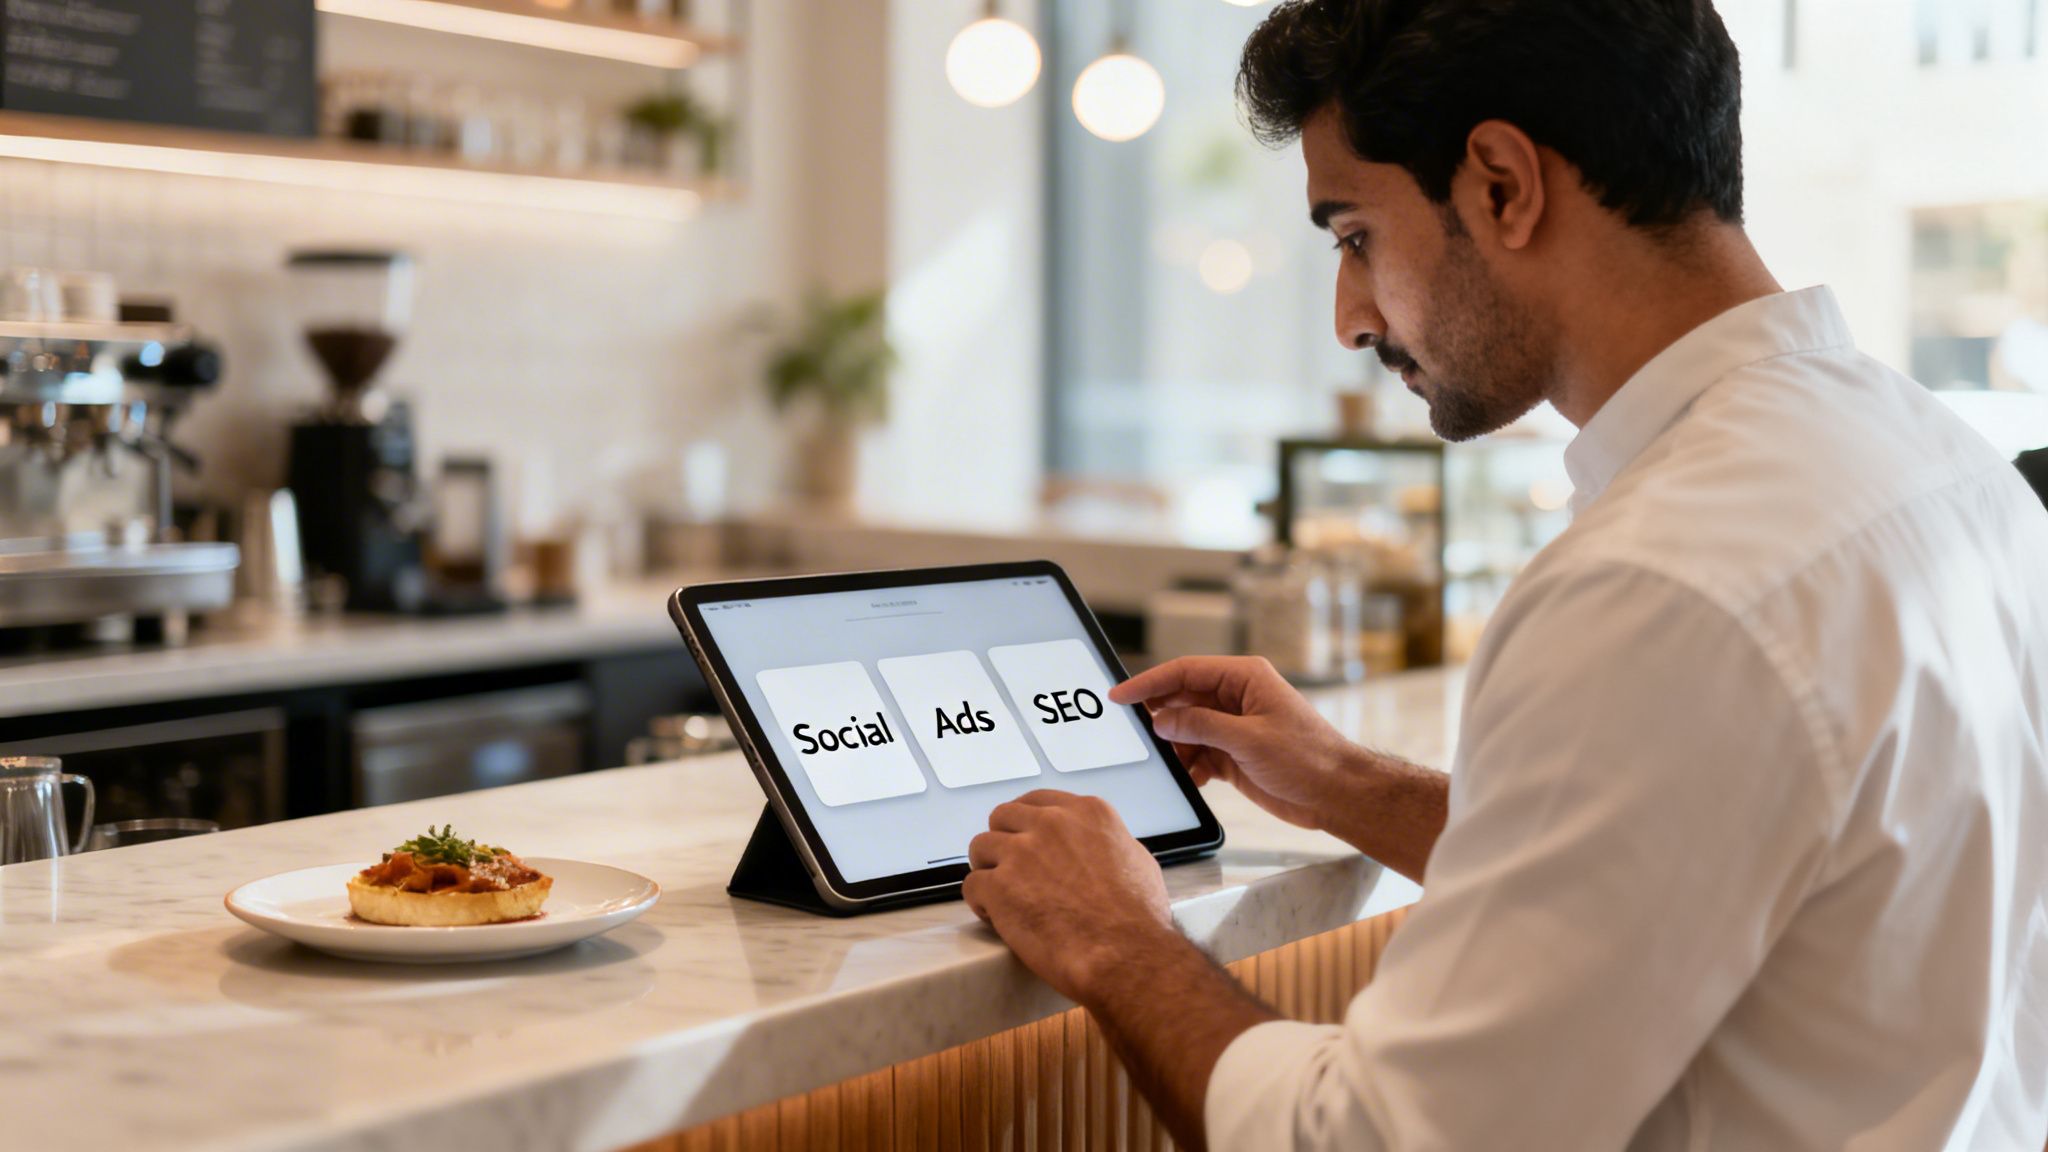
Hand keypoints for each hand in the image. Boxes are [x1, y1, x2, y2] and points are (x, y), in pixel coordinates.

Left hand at [964, 791, 1177, 1004]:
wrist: (1124, 954)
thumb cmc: (1138, 918)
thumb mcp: (1137, 861)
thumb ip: (1108, 844)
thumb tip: (1099, 850)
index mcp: (1086, 814)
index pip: (1038, 801)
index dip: (1026, 823)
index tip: (1024, 839)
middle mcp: (1051, 824)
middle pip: (1003, 817)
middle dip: (1004, 842)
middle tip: (1009, 868)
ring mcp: (1022, 853)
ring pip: (981, 847)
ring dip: (988, 870)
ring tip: (999, 894)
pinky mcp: (1000, 886)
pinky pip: (972, 885)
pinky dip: (980, 902)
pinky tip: (994, 916)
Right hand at [1110, 655, 1354, 832]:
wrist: (1337, 794)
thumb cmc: (1309, 758)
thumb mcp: (1249, 739)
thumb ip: (1201, 726)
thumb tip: (1162, 720)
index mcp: (1245, 678)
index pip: (1185, 672)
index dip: (1150, 682)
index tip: (1121, 696)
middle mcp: (1237, 698)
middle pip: (1183, 699)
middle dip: (1160, 719)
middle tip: (1135, 736)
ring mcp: (1235, 727)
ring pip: (1187, 730)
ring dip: (1176, 749)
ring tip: (1169, 766)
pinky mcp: (1235, 754)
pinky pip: (1199, 755)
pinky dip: (1190, 768)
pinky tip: (1191, 780)